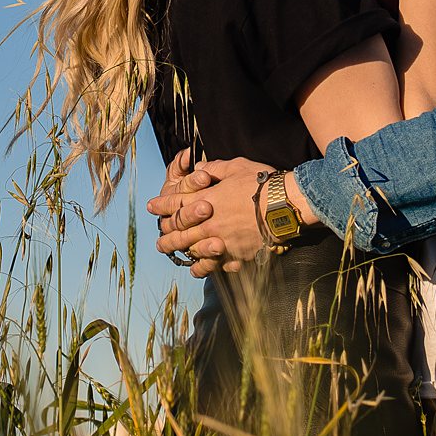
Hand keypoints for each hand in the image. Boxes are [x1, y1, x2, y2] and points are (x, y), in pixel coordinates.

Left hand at [148, 156, 274, 275]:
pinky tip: (199, 269)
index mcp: (206, 200)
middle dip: (166, 235)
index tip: (152, 207)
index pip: (176, 203)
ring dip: (180, 252)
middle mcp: (209, 223)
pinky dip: (204, 267)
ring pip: (193, 251)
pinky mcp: (236, 254)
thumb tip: (200, 168)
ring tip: (172, 255)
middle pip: (179, 232)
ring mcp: (221, 241)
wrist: (283, 206)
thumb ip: (215, 168)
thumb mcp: (236, 167)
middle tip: (158, 241)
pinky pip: (215, 265)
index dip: (162, 205)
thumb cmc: (261, 184)